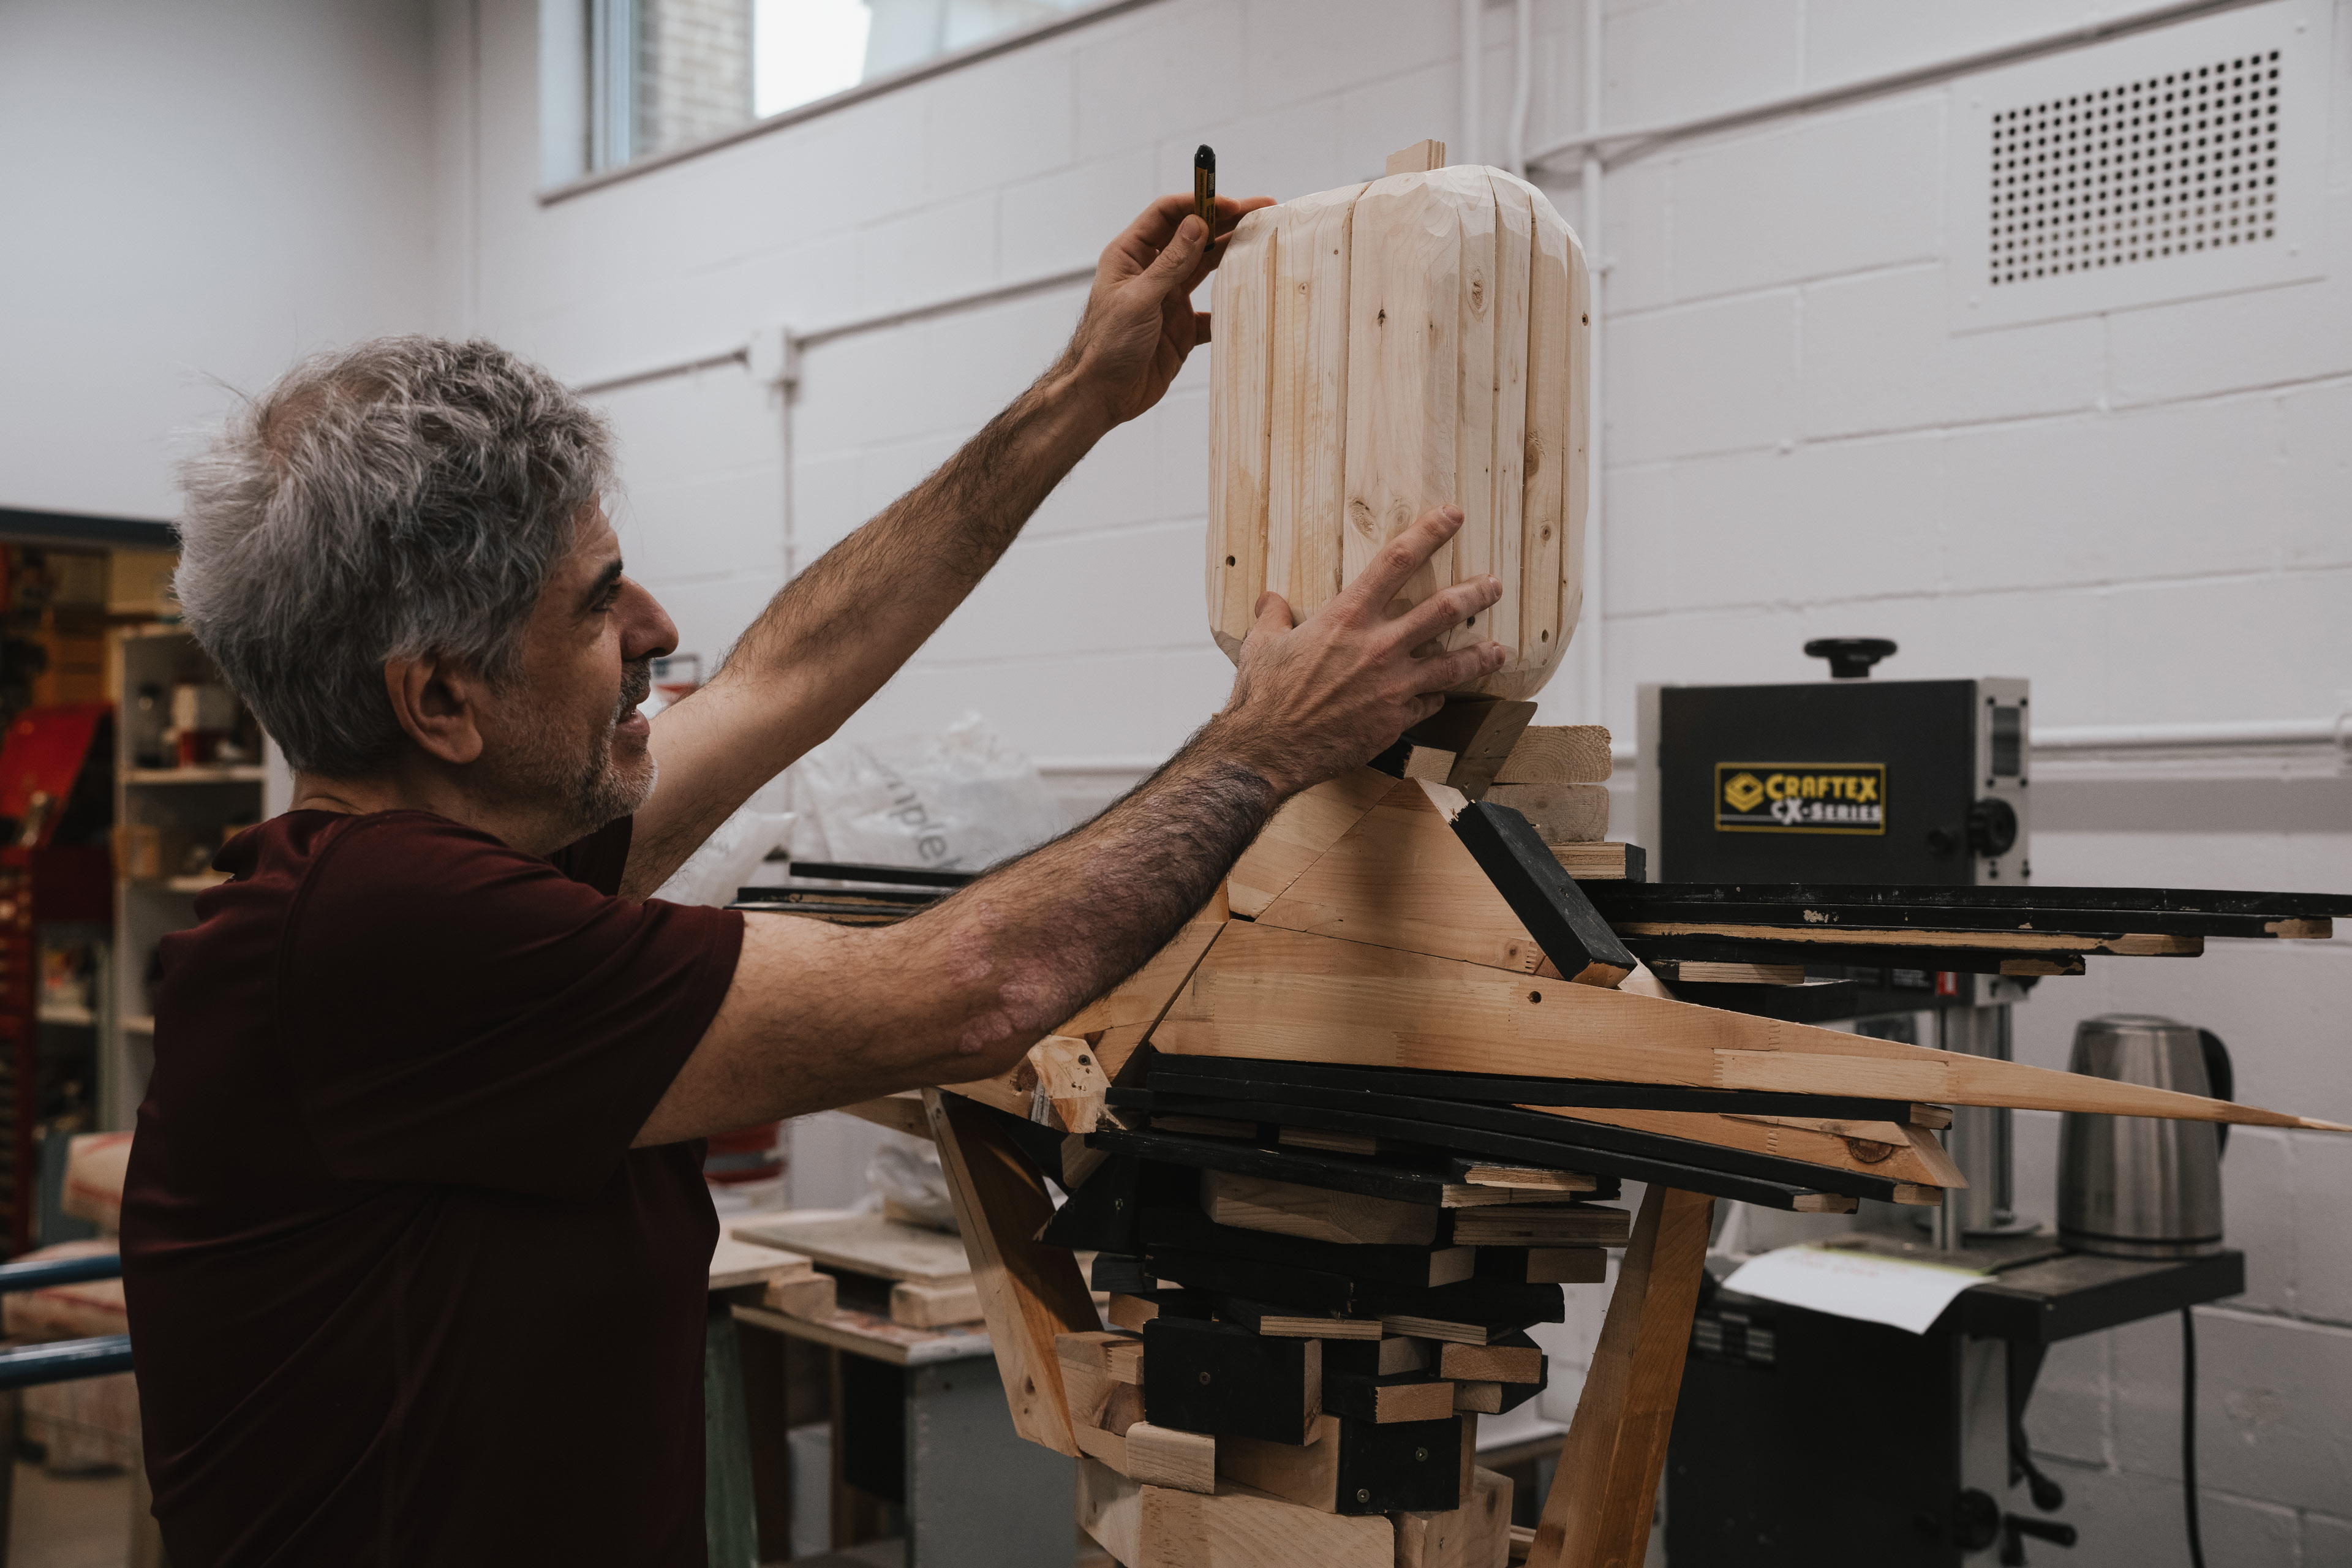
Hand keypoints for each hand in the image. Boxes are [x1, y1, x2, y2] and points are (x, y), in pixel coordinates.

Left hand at [1056, 192, 1275, 428]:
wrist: (1101, 395)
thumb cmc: (1106, 345)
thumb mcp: (1138, 299)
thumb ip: (1170, 263)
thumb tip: (1197, 224)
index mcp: (1132, 255)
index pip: (1168, 215)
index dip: (1200, 204)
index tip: (1232, 205)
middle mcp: (1152, 272)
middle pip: (1193, 236)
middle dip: (1226, 222)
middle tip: (1262, 211)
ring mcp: (1169, 299)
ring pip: (1206, 268)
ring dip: (1233, 255)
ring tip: (1264, 242)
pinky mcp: (1182, 328)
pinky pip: (1213, 312)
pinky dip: (1231, 305)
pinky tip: (1252, 297)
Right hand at [1209, 507, 1506, 798]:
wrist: (1269, 750)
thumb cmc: (1263, 697)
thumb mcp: (1262, 645)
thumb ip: (1273, 617)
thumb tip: (1271, 600)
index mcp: (1347, 618)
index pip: (1397, 561)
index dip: (1429, 533)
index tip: (1452, 515)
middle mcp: (1379, 647)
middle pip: (1442, 610)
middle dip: (1475, 594)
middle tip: (1493, 586)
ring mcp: (1393, 686)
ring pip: (1453, 664)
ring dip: (1480, 655)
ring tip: (1498, 651)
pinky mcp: (1396, 721)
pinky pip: (1429, 703)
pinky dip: (1435, 697)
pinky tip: (1440, 695)